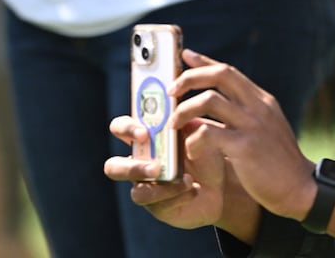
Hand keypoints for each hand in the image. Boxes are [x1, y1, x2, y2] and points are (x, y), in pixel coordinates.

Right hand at [104, 114, 231, 230]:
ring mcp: (146, 187)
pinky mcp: (157, 207)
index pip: (120, 128)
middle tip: (156, 168)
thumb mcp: (200, 134)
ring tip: (187, 179)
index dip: (126, 129)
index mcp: (144, 138)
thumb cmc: (205, 151)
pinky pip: (160, 205)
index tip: (144, 133)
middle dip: (131, 168)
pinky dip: (179, 195)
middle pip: (113, 167)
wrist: (220, 182)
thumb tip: (182, 127)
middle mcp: (139, 163)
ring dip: (162, 188)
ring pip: (137, 192)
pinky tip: (195, 189)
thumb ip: (189, 128)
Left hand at [169, 49, 316, 222]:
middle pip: (220, 74)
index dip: (204, 61)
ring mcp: (252, 125)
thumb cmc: (277, 164)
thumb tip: (203, 112)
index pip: (229, 71)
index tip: (185, 55)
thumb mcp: (263, 130)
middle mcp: (258, 107)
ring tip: (174, 124)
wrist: (301, 189)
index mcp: (262, 101)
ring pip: (209, 100)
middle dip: (189, 78)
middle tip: (171, 91)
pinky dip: (193, 139)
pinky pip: (208, 133)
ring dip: (184, 110)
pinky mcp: (245, 147)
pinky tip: (190, 150)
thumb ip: (238, 118)